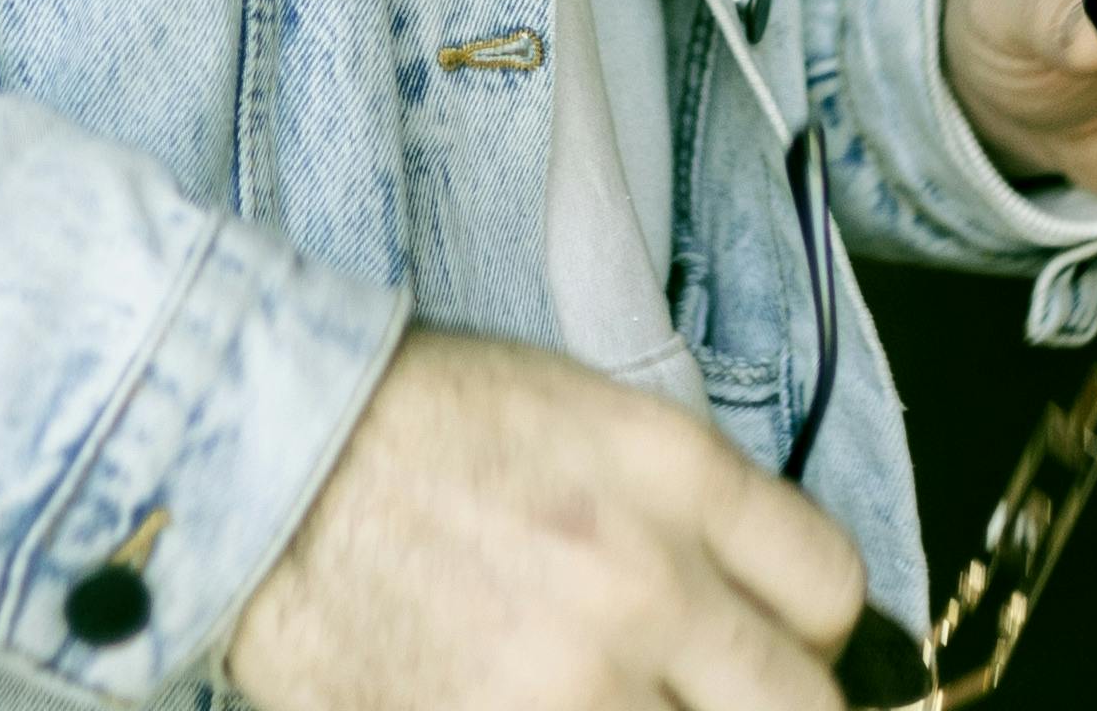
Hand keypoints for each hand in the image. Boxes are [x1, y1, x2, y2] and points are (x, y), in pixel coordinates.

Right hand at [223, 327, 869, 710]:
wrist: (263, 464)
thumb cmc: (416, 426)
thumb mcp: (584, 415)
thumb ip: (687, 509)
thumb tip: (756, 605)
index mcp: (672, 474)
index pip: (833, 587)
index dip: (814, 629)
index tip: (778, 641)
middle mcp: (641, 583)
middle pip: (802, 707)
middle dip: (775, 707)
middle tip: (719, 697)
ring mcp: (569, 684)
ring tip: (611, 692)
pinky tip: (546, 703)